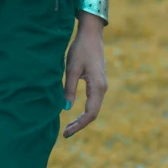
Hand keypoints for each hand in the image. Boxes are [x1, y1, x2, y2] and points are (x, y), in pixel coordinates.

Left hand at [62, 14, 106, 136]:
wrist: (91, 35)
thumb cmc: (80, 49)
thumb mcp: (72, 69)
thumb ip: (69, 89)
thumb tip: (66, 108)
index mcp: (97, 87)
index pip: (90, 114)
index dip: (79, 125)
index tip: (66, 133)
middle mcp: (102, 88)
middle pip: (93, 114)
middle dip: (80, 125)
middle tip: (65, 133)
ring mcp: (102, 86)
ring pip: (94, 109)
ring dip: (82, 119)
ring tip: (68, 126)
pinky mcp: (98, 83)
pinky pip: (93, 102)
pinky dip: (84, 111)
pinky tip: (74, 113)